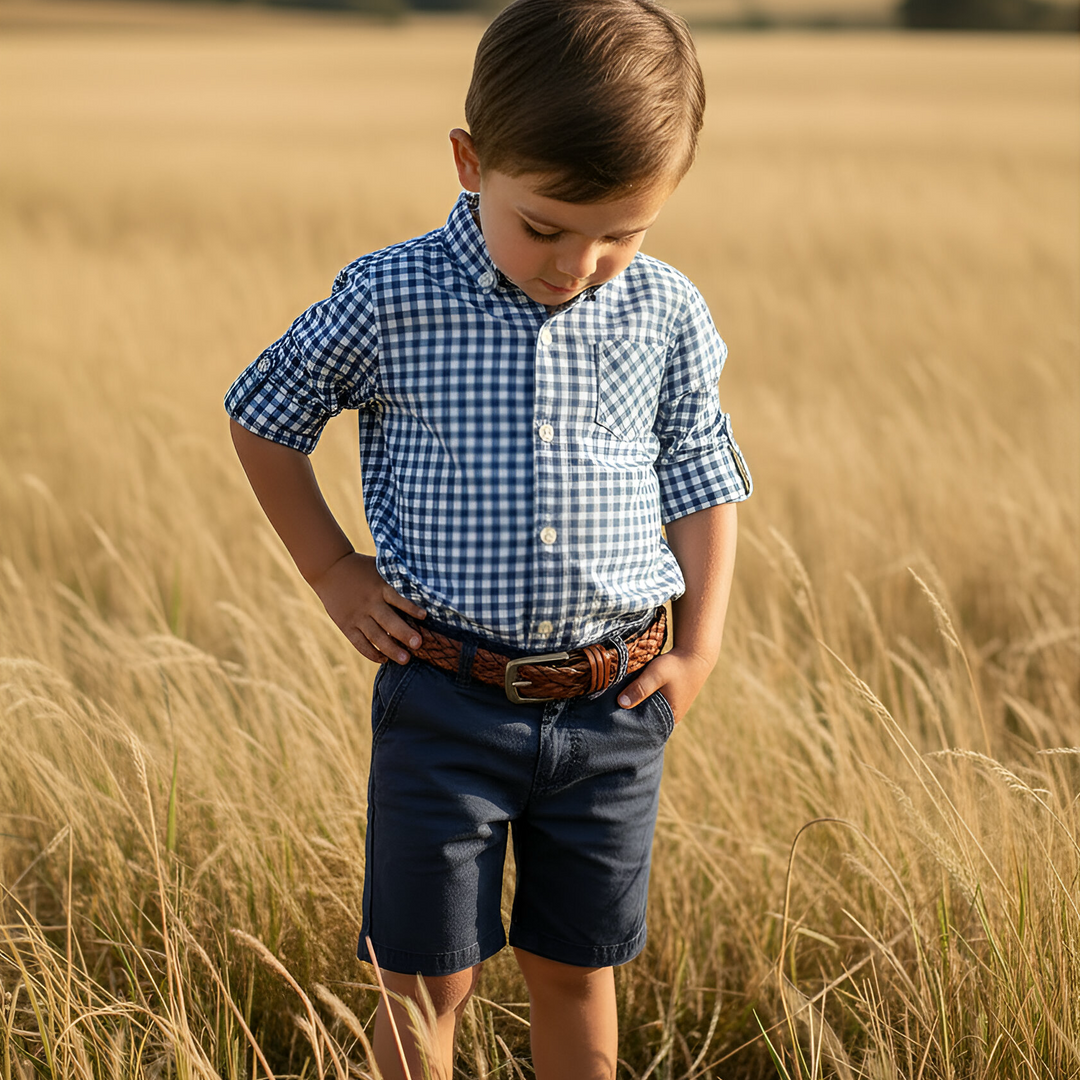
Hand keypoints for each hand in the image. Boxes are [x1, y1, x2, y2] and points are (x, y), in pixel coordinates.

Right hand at [309, 552, 426, 663]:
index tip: (424, 616)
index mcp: (380, 586)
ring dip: (391, 649)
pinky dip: (371, 653)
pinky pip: (360, 643)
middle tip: (418, 644)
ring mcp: (357, 616)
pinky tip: (384, 659)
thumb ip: (397, 578)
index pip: (397, 598)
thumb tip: (424, 584)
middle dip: (404, 633)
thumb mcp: (380, 568)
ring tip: (405, 660)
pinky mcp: (346, 625)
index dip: (411, 607)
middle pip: (388, 621)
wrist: (330, 569)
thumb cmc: (362, 568)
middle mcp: (370, 603)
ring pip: (375, 636)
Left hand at [617, 647, 714, 725]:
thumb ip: (641, 688)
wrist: (694, 655)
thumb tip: (621, 703)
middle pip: (643, 723)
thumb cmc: (676, 666)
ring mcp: (667, 710)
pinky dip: (639, 701)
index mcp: (669, 718)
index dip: (628, 726)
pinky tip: (626, 695)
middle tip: (608, 712)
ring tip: (613, 704)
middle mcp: (669, 718)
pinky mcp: (665, 701)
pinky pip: (648, 705)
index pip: (644, 730)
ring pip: (645, 713)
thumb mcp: (656, 674)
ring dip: (633, 708)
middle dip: (628, 718)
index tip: (611, 720)